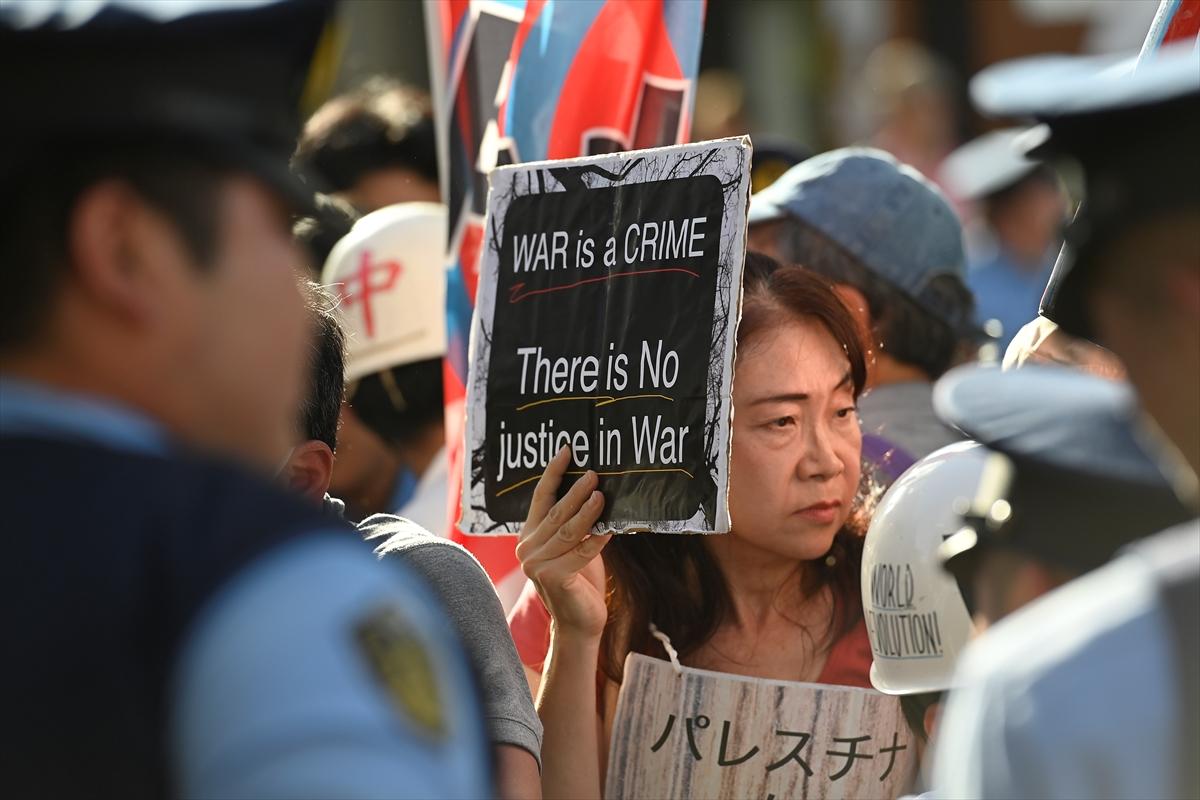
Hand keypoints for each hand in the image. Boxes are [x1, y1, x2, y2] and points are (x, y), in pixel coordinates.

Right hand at [515, 446, 610, 639]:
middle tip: (594, 474)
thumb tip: (595, 488)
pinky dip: (596, 541)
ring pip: (568, 530)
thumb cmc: (580, 581)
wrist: (580, 623)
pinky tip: (610, 530)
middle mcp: (527, 548)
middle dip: (576, 491)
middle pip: (556, 512)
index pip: (540, 498)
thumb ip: (573, 523)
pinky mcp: (553, 577)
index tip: (567, 450)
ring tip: (602, 496)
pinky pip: (580, 552)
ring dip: (587, 512)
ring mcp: (536, 564)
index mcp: (529, 535)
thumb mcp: (572, 546)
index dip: (553, 473)